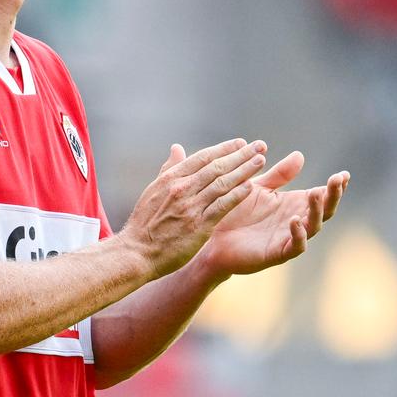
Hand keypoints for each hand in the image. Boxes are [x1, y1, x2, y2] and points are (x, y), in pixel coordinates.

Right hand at [118, 138, 266, 278]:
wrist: (136, 253)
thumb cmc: (143, 225)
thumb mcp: (152, 191)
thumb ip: (169, 169)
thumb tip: (176, 148)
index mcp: (170, 179)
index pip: (203, 157)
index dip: (224, 148)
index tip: (240, 143)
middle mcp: (181, 189)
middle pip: (217, 166)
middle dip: (240, 154)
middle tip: (259, 146)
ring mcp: (190, 207)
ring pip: (222, 183)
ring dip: (244, 170)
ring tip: (260, 161)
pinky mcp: (199, 226)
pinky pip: (222, 206)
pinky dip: (237, 194)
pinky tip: (251, 186)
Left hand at [190, 145, 348, 276]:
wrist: (211, 238)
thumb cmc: (234, 212)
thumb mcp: (259, 189)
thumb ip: (279, 175)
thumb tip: (300, 155)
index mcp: (293, 204)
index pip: (321, 195)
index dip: (334, 186)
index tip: (344, 174)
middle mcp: (296, 221)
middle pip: (325, 210)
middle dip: (333, 196)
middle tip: (337, 180)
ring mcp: (288, 238)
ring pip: (313, 227)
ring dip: (316, 211)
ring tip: (314, 193)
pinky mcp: (276, 253)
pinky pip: (295, 246)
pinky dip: (298, 234)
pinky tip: (295, 220)